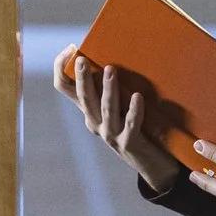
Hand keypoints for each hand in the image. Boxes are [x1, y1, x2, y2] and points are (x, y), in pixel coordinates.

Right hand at [69, 57, 178, 191]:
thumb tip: (112, 54)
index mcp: (89, 111)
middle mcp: (95, 123)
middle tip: (81, 59)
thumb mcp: (118, 107)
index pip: (65, 88)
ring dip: (108, 90)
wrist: (153, 165)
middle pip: (83, 98)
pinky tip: (137, 97)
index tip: (70, 50)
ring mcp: (111, 135)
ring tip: (111, 70)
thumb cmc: (138, 130)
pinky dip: (134, 111)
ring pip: (105, 110)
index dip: (62, 69)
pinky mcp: (129, 143)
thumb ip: (113, 87)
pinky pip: (131, 125)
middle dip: (82, 78)